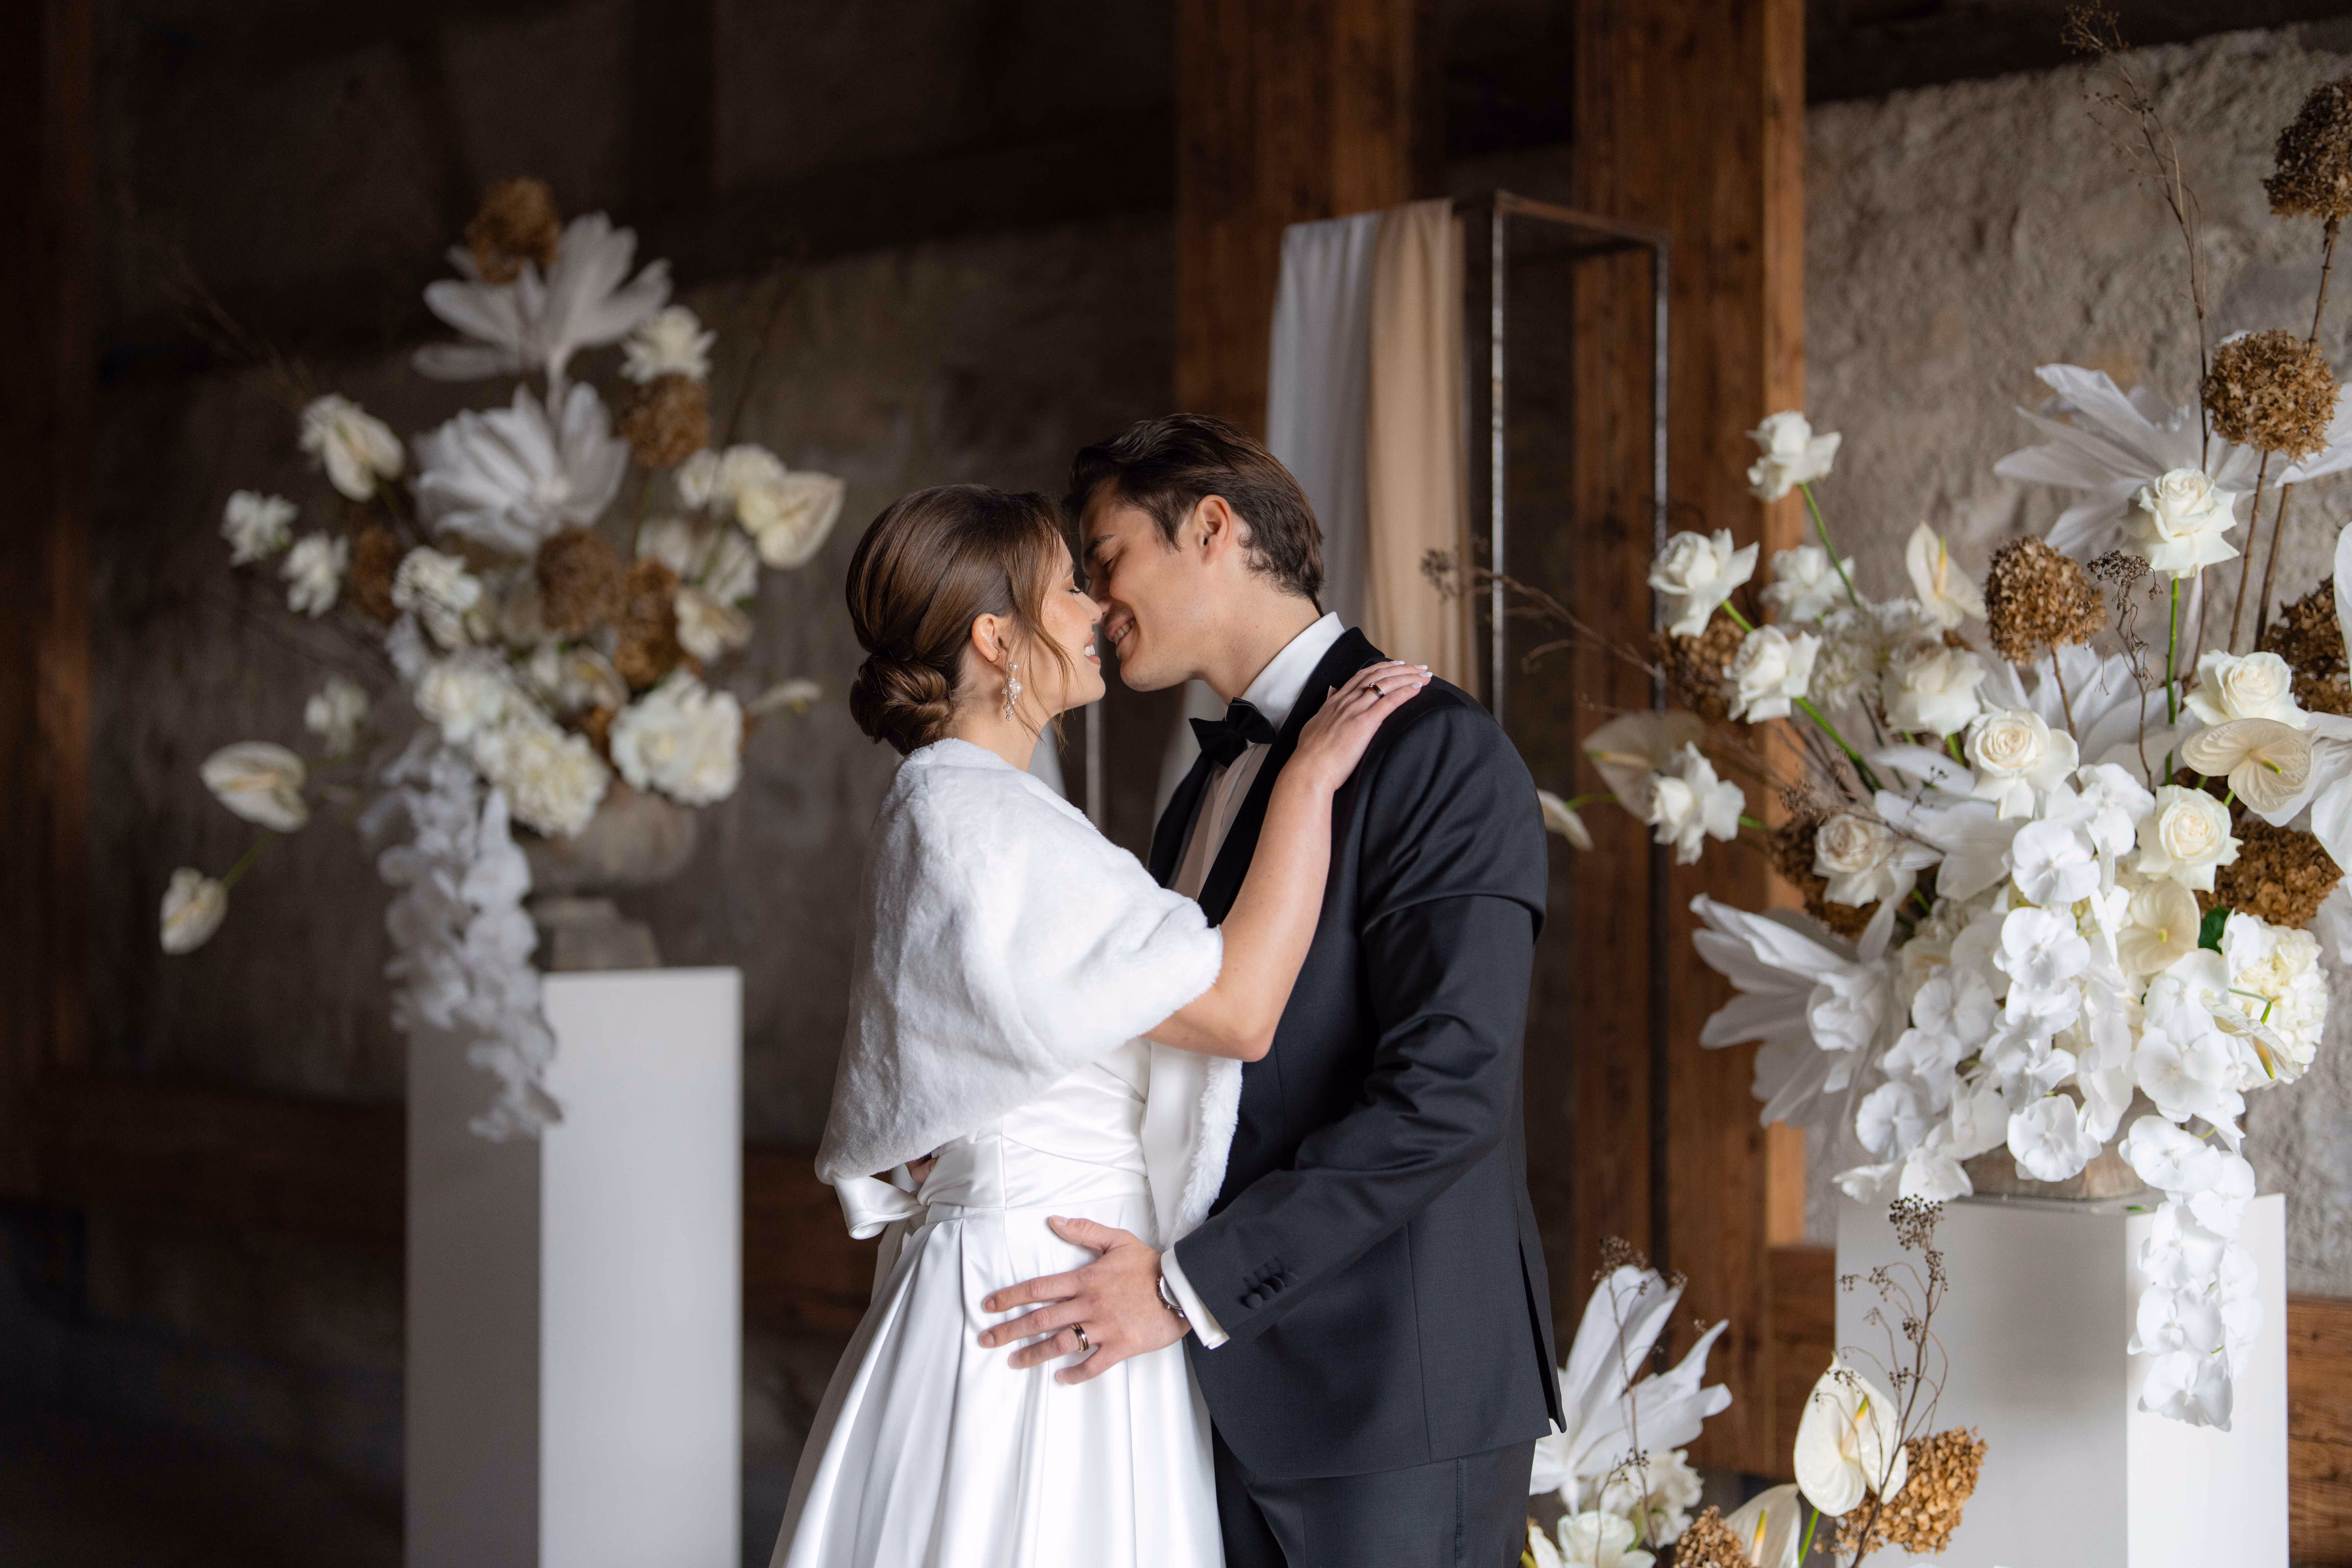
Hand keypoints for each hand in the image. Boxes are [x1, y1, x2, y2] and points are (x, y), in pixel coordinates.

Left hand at [976, 1216, 1187, 1384]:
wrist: (1184, 1287)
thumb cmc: (1150, 1264)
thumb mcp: (1118, 1240)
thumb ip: (1084, 1231)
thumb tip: (1053, 1221)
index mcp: (1085, 1279)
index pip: (1039, 1288)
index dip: (1010, 1297)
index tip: (989, 1307)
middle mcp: (1089, 1305)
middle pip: (1041, 1319)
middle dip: (1010, 1330)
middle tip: (986, 1340)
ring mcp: (1104, 1328)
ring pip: (1061, 1344)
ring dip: (1034, 1354)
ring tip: (1013, 1362)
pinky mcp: (1121, 1346)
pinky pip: (1093, 1365)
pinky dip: (1076, 1374)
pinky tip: (1061, 1379)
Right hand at [1286, 660, 1429, 792]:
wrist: (1309, 770)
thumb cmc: (1310, 755)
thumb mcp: (1315, 723)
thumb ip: (1326, 707)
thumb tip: (1331, 692)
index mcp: (1335, 702)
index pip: (1362, 676)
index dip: (1382, 667)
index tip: (1398, 664)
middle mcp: (1346, 701)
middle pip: (1377, 675)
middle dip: (1401, 668)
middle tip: (1419, 667)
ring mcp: (1354, 711)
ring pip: (1385, 684)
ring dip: (1408, 677)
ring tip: (1425, 675)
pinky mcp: (1364, 724)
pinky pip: (1389, 702)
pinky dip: (1405, 692)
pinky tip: (1418, 689)